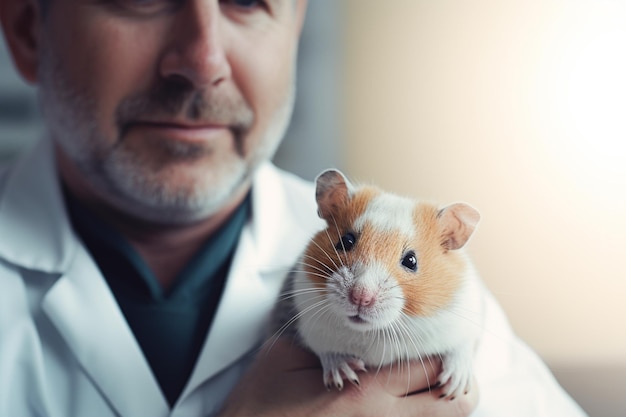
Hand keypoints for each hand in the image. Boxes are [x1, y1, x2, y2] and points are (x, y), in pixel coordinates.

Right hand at [218, 338, 478, 416]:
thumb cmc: (261, 402)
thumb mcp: (289, 358)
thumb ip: (329, 341)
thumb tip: (353, 328)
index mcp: (365, 393)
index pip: (431, 366)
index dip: (441, 347)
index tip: (433, 335)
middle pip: (455, 402)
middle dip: (452, 379)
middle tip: (436, 364)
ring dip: (440, 401)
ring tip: (425, 386)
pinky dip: (420, 413)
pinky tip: (405, 402)